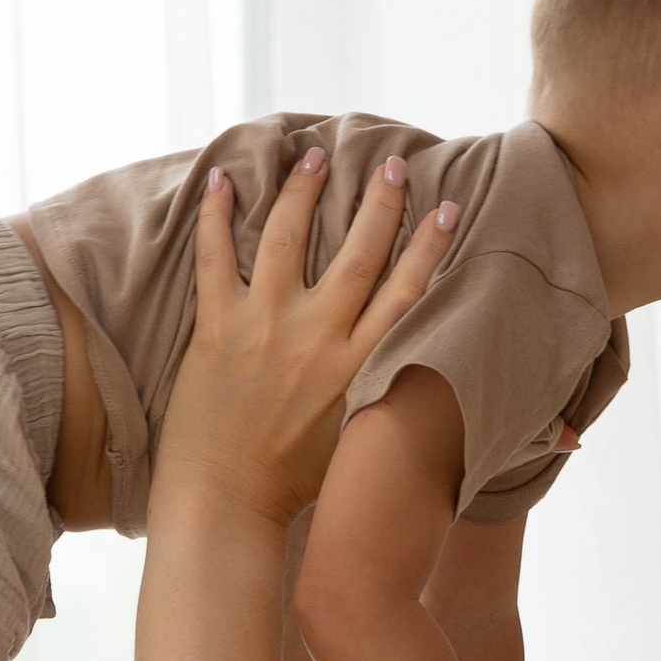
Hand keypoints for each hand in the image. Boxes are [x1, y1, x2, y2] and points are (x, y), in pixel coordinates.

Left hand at [156, 149, 456, 530]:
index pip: (405, 294)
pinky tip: (220, 179)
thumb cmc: (291, 486)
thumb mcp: (355, 441)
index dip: (428, 246)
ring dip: (304, 191)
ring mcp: (265, 328)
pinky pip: (214, 258)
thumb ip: (381, 397)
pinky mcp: (217, 329)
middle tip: (391, 165)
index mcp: (358, 368)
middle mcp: (317, 340)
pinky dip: (215, 215)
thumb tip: (419, 377)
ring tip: (314, 156)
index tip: (446, 208)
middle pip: (357, 254)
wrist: (225, 504)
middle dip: (379, 204)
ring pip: (289, 240)